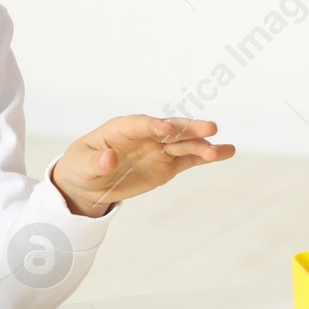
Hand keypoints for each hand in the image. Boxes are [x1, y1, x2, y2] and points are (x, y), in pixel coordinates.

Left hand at [52, 116, 234, 217]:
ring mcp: (159, 149)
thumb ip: (96, 163)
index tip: (167, 129)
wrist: (89, 183)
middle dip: (188, 128)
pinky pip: (189, 159)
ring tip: (223, 150)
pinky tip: (227, 152)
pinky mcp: (167, 165)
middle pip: (170, 129)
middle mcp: (146, 135)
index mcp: (122, 129)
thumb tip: (109, 159)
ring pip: (184, 144)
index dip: (154, 125)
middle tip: (211, 128)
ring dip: (202, 146)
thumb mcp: (82, 166)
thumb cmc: (81, 167)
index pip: (141, 124)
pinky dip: (206, 156)